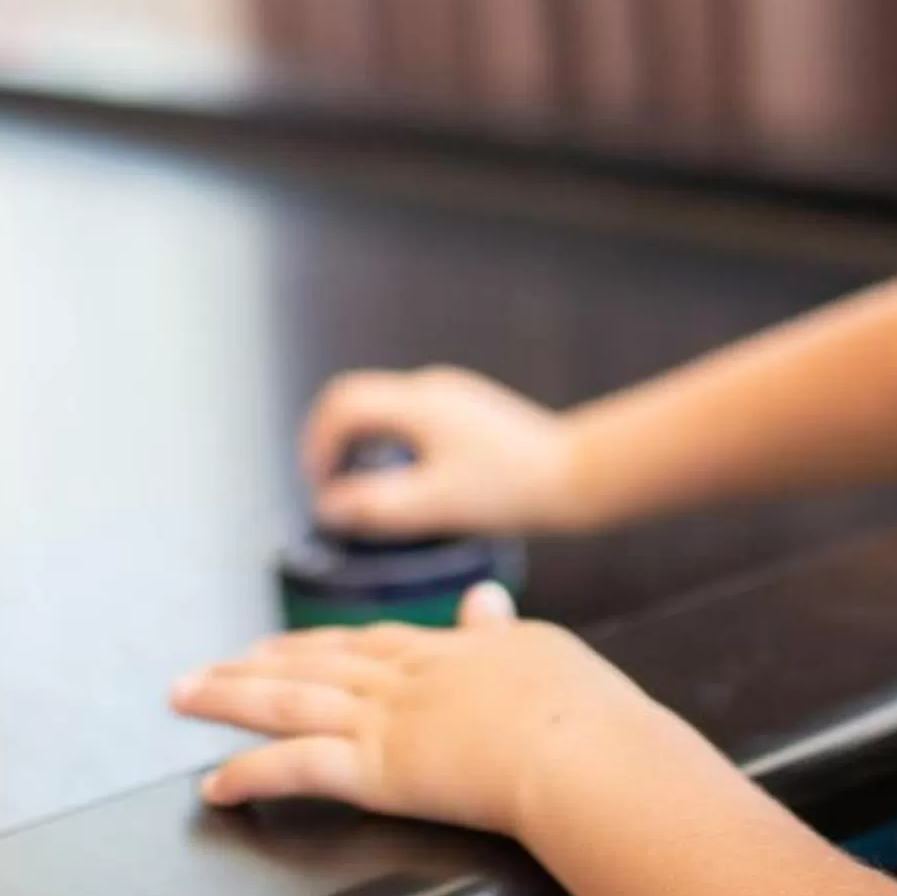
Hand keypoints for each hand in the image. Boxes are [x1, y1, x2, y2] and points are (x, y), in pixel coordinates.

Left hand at [170, 583, 664, 836]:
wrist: (580, 747)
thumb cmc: (580, 710)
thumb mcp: (537, 650)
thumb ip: (497, 630)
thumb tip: (484, 598)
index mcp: (444, 653)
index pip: (366, 644)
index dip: (317, 644)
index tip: (281, 643)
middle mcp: (402, 680)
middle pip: (312, 664)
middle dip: (254, 664)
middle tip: (205, 666)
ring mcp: (383, 721)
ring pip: (287, 702)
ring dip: (228, 698)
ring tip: (183, 697)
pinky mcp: (374, 768)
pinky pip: (294, 770)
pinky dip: (248, 774)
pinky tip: (213, 784)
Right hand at [302, 367, 586, 536]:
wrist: (579, 475)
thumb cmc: (511, 491)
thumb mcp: (437, 504)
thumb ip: (379, 507)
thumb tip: (326, 507)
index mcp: (418, 403)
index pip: (341, 404)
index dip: (318, 444)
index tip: (320, 488)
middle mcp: (430, 388)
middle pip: (357, 401)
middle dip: (333, 443)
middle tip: (330, 490)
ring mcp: (450, 395)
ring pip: (383, 410)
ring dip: (362, 446)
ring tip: (364, 492)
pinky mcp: (467, 411)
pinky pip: (409, 418)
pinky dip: (390, 446)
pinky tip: (406, 482)